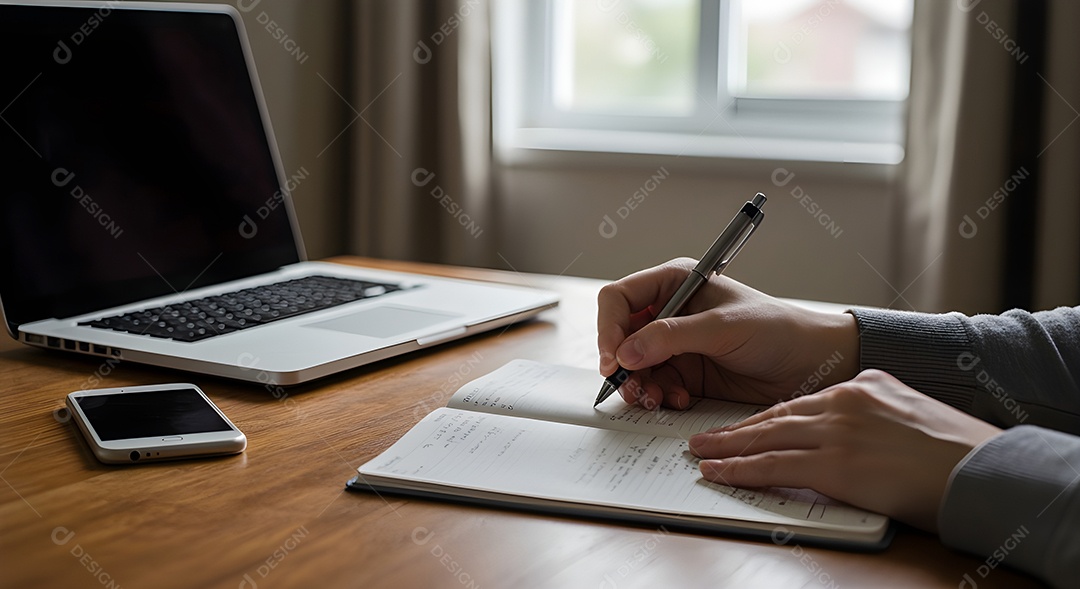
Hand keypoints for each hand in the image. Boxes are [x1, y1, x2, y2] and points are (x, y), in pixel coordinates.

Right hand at [597, 258, 858, 408]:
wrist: (813, 364)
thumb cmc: (778, 330)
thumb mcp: (723, 328)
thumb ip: (672, 337)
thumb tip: (626, 353)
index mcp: (675, 282)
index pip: (620, 299)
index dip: (609, 328)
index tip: (614, 360)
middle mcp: (670, 311)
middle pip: (620, 336)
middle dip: (622, 364)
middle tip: (632, 387)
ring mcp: (676, 344)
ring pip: (633, 366)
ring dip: (639, 386)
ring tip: (656, 399)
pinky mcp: (686, 373)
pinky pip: (655, 386)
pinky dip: (660, 397)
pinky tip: (680, 401)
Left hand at [688, 370, 1001, 530]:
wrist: (980, 469)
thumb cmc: (954, 450)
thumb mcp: (909, 410)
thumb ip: (873, 409)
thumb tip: (851, 420)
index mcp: (862, 386)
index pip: (799, 403)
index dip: (765, 418)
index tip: (742, 426)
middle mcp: (843, 402)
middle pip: (775, 416)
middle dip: (735, 429)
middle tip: (704, 436)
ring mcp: (837, 432)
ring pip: (767, 438)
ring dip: (728, 448)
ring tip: (700, 453)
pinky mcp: (834, 464)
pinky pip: (774, 466)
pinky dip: (741, 469)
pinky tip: (718, 471)